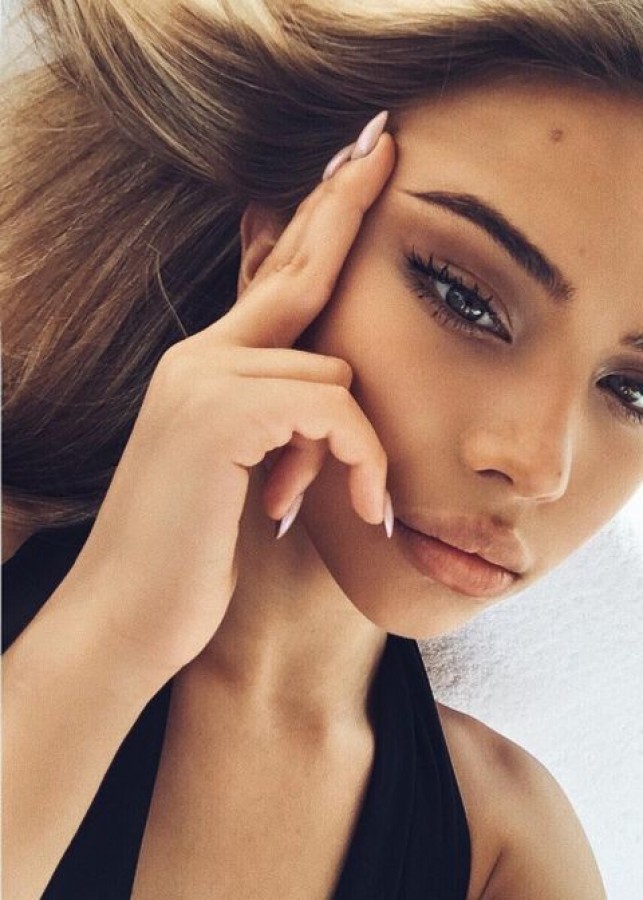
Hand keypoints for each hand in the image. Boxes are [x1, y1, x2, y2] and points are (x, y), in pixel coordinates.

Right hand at [62, 114, 395, 679]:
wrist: (127, 616)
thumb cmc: (191, 553)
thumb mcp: (243, 472)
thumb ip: (281, 419)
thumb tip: (331, 388)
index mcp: (206, 367)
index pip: (273, 275)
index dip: (315, 218)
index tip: (355, 162)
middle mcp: (200, 358)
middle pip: (297, 268)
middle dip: (346, 205)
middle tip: (386, 140)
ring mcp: (202, 381)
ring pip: (333, 367)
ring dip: (351, 444)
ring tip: (332, 500)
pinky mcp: (218, 417)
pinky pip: (330, 405)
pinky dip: (356, 458)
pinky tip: (358, 508)